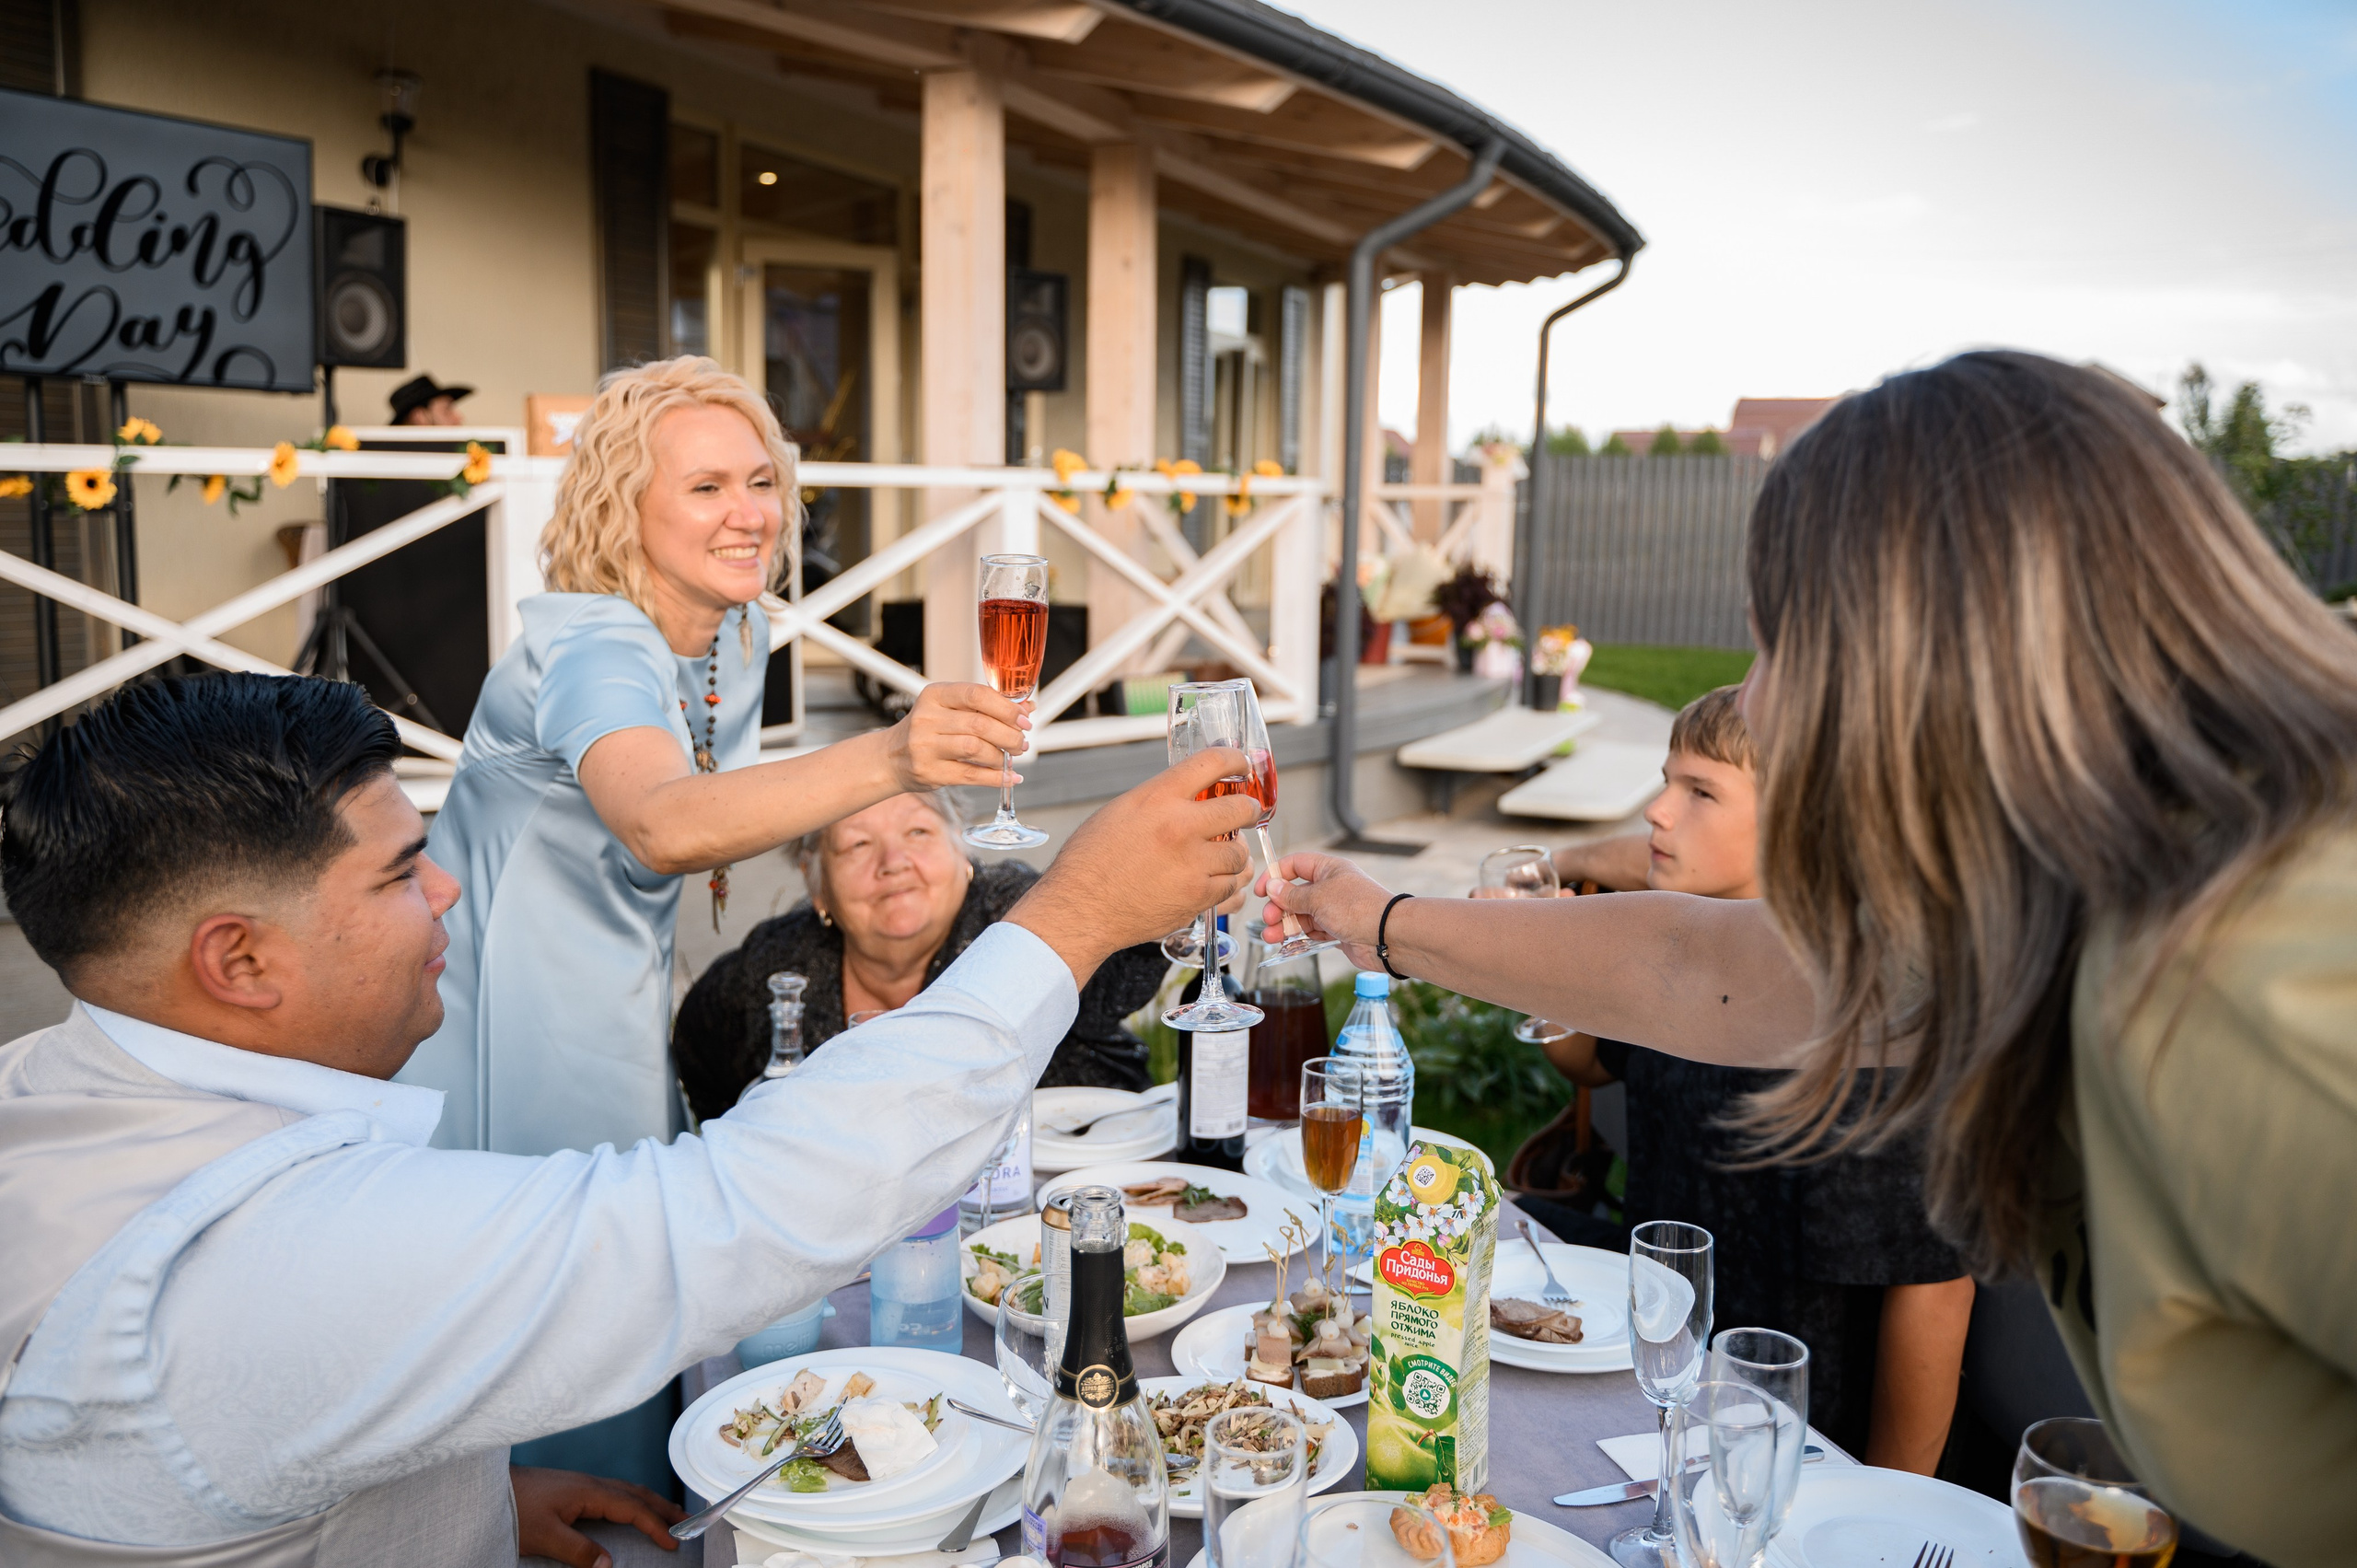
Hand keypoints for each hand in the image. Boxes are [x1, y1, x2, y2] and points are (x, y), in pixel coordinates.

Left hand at [510, 1465, 683, 1567]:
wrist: (488, 1487)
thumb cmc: (513, 1507)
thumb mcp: (543, 1536)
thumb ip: (578, 1551)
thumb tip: (609, 1566)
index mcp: (589, 1492)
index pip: (632, 1509)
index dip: (655, 1526)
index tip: (673, 1543)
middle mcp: (590, 1483)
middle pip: (636, 1493)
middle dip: (663, 1508)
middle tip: (687, 1522)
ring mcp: (581, 1483)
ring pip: (626, 1490)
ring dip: (650, 1502)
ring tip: (667, 1514)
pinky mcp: (572, 1488)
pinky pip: (613, 1491)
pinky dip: (632, 1500)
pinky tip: (628, 1508)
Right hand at [887, 683, 1030, 791]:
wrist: (891, 758)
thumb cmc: (928, 730)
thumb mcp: (951, 710)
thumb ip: (988, 707)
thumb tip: (1028, 708)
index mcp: (935, 695)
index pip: (976, 695)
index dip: (1006, 708)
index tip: (1024, 719)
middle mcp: (927, 719)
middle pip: (979, 725)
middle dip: (1009, 735)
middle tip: (1021, 743)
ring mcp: (926, 747)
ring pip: (976, 749)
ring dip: (1002, 756)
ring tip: (1012, 757)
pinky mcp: (930, 772)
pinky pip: (971, 775)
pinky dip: (996, 777)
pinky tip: (1010, 777)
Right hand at [1011, 747, 1260, 985]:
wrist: (1079, 909)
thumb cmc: (1090, 862)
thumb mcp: (1120, 812)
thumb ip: (1160, 800)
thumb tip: (1194, 794)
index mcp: (1158, 797)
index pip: (1213, 763)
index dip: (1237, 760)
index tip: (1243, 765)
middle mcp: (1180, 826)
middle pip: (1241, 809)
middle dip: (1248, 811)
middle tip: (1245, 814)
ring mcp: (1192, 864)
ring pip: (1240, 854)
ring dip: (1233, 855)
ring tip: (1220, 856)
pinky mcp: (1197, 897)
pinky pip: (1231, 887)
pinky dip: (1226, 885)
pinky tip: (1213, 882)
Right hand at [1256, 852, 1394, 969]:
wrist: (1387, 937)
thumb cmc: (1357, 909)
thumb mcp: (1318, 898)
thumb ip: (1292, 895)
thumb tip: (1272, 887)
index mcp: (1328, 870)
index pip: (1295, 865)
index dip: (1276, 875)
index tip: (1261, 891)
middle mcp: (1331, 888)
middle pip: (1295, 893)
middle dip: (1278, 906)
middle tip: (1268, 919)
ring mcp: (1334, 910)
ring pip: (1301, 915)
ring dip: (1284, 926)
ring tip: (1270, 937)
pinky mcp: (1337, 931)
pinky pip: (1312, 932)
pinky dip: (1299, 937)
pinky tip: (1287, 944)